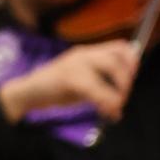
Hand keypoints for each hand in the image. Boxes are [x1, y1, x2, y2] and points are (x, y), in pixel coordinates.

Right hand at [0, 41, 138, 123]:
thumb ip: (101, 79)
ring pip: (111, 68)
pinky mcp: (69, 78)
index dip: (132, 61)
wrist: (26, 93)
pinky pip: (96, 88)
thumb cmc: (56, 88)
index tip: (132, 78)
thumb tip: (124, 91)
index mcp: (88, 53)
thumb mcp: (82, 78)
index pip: (120, 46)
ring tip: (115, 107)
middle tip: (122, 98)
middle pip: (118, 58)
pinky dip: (107, 102)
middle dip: (127, 80)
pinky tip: (107, 112)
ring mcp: (76, 64)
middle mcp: (83, 54)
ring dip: (119, 91)